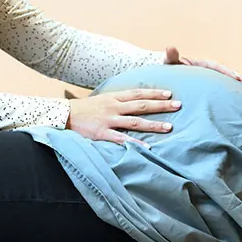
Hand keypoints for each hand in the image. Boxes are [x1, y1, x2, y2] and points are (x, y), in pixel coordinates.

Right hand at [66, 89, 181, 145]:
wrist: (63, 115)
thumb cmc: (84, 109)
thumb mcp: (102, 99)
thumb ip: (118, 101)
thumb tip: (135, 101)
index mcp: (114, 97)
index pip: (138, 93)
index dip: (154, 93)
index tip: (170, 93)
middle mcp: (113, 107)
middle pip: (141, 105)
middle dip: (161, 105)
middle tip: (178, 105)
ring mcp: (108, 120)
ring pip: (135, 122)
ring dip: (153, 125)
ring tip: (169, 127)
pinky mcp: (101, 133)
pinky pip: (121, 139)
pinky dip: (135, 143)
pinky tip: (147, 148)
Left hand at [164, 46, 241, 86]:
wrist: (168, 78)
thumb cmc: (169, 69)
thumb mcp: (169, 63)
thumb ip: (171, 57)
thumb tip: (170, 48)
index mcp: (202, 65)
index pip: (217, 67)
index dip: (227, 72)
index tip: (237, 78)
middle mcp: (209, 71)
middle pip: (226, 74)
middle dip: (238, 79)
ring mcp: (210, 80)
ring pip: (226, 82)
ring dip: (238, 86)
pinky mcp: (210, 88)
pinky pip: (222, 90)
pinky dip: (232, 93)